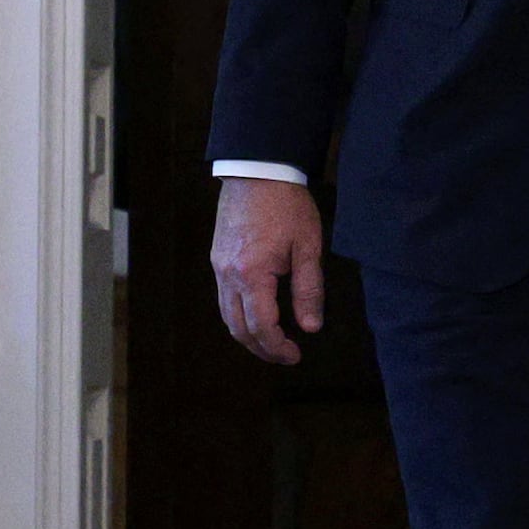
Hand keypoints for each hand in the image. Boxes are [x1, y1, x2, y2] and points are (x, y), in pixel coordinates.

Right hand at [210, 177, 328, 363]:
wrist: (258, 171)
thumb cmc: (287, 205)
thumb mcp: (308, 246)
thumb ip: (309, 289)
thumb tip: (311, 327)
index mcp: (253, 274)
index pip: (262, 326)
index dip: (277, 348)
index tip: (295, 356)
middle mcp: (229, 275)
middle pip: (239, 328)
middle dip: (262, 349)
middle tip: (284, 356)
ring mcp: (219, 267)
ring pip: (227, 316)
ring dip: (248, 335)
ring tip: (272, 342)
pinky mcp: (217, 259)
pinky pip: (224, 298)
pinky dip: (238, 316)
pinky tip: (257, 316)